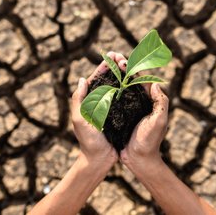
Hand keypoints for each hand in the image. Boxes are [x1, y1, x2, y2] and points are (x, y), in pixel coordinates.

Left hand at [71, 52, 126, 168]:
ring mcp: (110, 107)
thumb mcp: (80, 120)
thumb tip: (82, 79)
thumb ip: (79, 100)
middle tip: (123, 57)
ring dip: (123, 75)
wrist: (99, 159)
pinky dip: (130, 89)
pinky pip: (125, 98)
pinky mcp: (120, 114)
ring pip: (118, 87)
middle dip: (115, 67)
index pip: (96, 79)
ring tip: (131, 65)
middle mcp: (99, 102)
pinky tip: (137, 82)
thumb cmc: (88, 141)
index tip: (112, 55)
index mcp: (88, 101)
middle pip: (108, 80)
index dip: (104, 66)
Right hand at [110, 53, 168, 171]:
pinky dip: (108, 91)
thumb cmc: (149, 141)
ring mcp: (128, 109)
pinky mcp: (119, 117)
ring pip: (120, 88)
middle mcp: (138, 102)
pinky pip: (113, 100)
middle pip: (129, 81)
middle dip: (121, 67)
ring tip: (105, 65)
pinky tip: (99, 85)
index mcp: (148, 101)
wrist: (139, 160)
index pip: (140, 79)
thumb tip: (155, 84)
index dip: (131, 68)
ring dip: (114, 76)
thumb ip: (161, 103)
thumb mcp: (159, 121)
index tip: (122, 59)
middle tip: (112, 56)